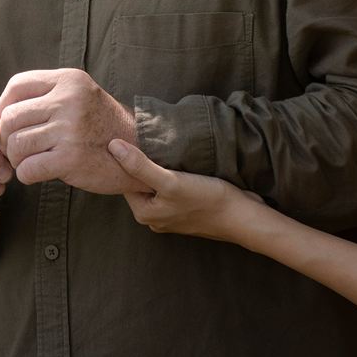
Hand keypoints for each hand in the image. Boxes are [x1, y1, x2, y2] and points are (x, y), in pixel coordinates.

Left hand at [0, 68, 136, 192]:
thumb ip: (43, 97)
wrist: (142, 150)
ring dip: (16, 158)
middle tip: (16, 149)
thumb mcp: (77, 96)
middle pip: (10, 117)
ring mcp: (70, 129)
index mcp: (69, 80)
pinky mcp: (72, 159)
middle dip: (5, 137)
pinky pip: (27, 169)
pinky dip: (26, 175)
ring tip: (29, 161)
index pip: (17, 85)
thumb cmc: (100, 125)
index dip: (3, 106)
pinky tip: (38, 173)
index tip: (8, 124)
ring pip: (15, 144)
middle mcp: (69, 100)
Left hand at [107, 137, 258, 241]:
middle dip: (143, 163)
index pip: (124, 181)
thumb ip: (140, 165)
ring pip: (157, 184)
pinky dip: (174, 174)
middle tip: (147, 139)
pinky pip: (173, 187)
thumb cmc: (207, 200)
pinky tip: (180, 162)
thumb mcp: (170, 181)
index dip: (125, 160)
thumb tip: (112, 146)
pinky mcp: (187, 208)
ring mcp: (172, 214)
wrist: (244, 216)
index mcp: (144, 213)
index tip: (129, 139)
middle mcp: (155, 217)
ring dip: (160, 168)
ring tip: (163, 148)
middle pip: (140, 183)